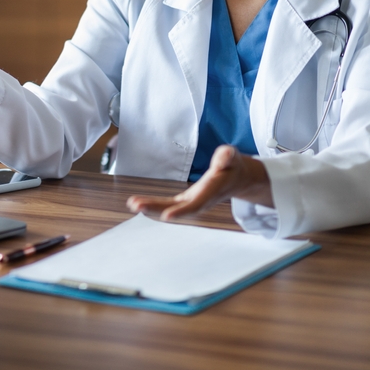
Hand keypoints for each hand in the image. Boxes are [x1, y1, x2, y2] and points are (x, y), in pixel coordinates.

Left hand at [126, 145, 273, 220]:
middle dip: (156, 209)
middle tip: (136, 206)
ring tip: (132, 204)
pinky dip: (153, 204)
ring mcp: (191, 202)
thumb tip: (226, 153)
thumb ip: (227, 156)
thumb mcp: (232, 157)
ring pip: (169, 207)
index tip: (166, 215)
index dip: (181, 211)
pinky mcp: (185, 200)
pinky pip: (167, 203)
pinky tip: (137, 203)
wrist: (236, 179)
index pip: (195, 204)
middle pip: (177, 208)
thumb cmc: (232, 166)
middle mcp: (199, 201)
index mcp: (210, 192)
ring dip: (151, 207)